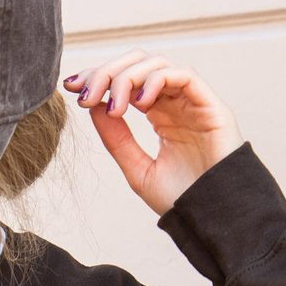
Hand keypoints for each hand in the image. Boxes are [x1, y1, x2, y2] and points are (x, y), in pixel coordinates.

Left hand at [63, 49, 243, 216]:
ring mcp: (194, 102)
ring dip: (128, 78)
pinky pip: (184, 75)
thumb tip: (93, 107)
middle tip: (86, 94)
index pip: (128, 82)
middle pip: (139, 65)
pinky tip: (139, 101)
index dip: (100, 77)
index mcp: (161, 116)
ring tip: (114, 106)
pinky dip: (157, 79)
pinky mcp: (211, 106)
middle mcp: (176, 103)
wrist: (212, 220)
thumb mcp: (137, 170)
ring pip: (158, 64)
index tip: (73, 87)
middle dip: (107, 72)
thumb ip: (117, 140)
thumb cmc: (181, 201)